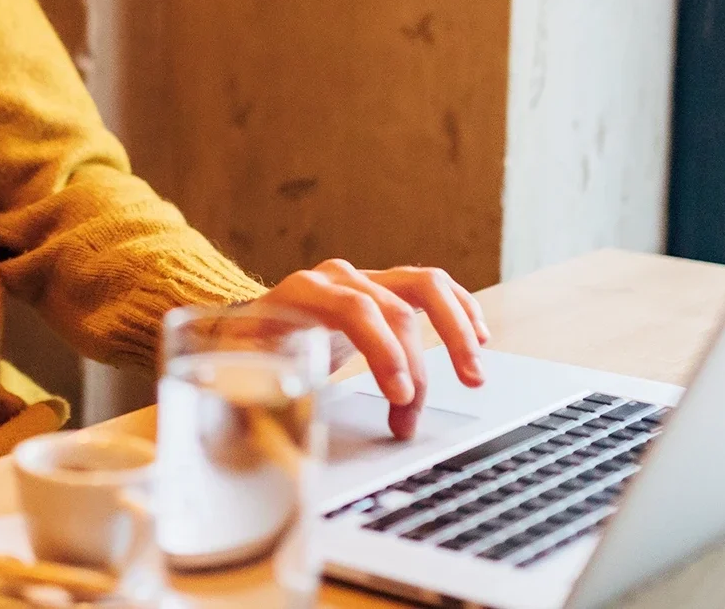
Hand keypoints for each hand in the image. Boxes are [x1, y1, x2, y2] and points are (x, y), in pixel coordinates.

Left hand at [252, 259, 490, 440]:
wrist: (244, 326)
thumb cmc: (247, 356)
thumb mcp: (245, 375)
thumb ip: (259, 400)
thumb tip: (270, 446)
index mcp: (301, 294)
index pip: (355, 311)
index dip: (384, 352)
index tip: (400, 397)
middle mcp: (336, 278)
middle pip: (393, 309)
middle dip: (414, 368)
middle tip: (414, 413)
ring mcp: (365, 278)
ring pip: (424, 286)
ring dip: (455, 330)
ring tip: (473, 376)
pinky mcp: (385, 287)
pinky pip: (431, 288)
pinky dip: (459, 310)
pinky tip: (479, 337)